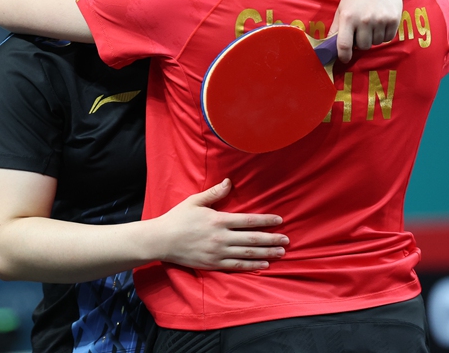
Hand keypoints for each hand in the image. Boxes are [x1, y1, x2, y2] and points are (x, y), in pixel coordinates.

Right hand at [152, 179, 287, 270]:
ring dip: (267, 253)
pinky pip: (237, 266)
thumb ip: (214, 193)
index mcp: (218, 220)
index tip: (280, 221)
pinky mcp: (213, 264)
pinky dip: (252, 266)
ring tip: (281, 253)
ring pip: (248, 254)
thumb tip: (230, 182)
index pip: (249, 221)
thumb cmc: (177, 218)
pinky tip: (264, 265)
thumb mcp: (195, 201)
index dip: (266, 221)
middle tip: (287, 240)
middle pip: (253, 239)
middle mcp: (221, 237)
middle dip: (272, 239)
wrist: (161, 240)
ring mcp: (218, 253)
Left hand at [329, 0, 401, 62]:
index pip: (344, 45)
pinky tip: (381, 22)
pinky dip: (383, 34)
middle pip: (362, 46)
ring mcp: (380, 20)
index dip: (343, 56)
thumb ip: (335, 28)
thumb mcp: (342, 8)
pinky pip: (387, 38)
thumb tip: (328, 47)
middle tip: (361, 30)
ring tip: (371, 23)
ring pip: (375, 43)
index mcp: (348, 17)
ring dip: (373, 38)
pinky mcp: (393, 19)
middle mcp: (364, 20)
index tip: (344, 58)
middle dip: (360, 42)